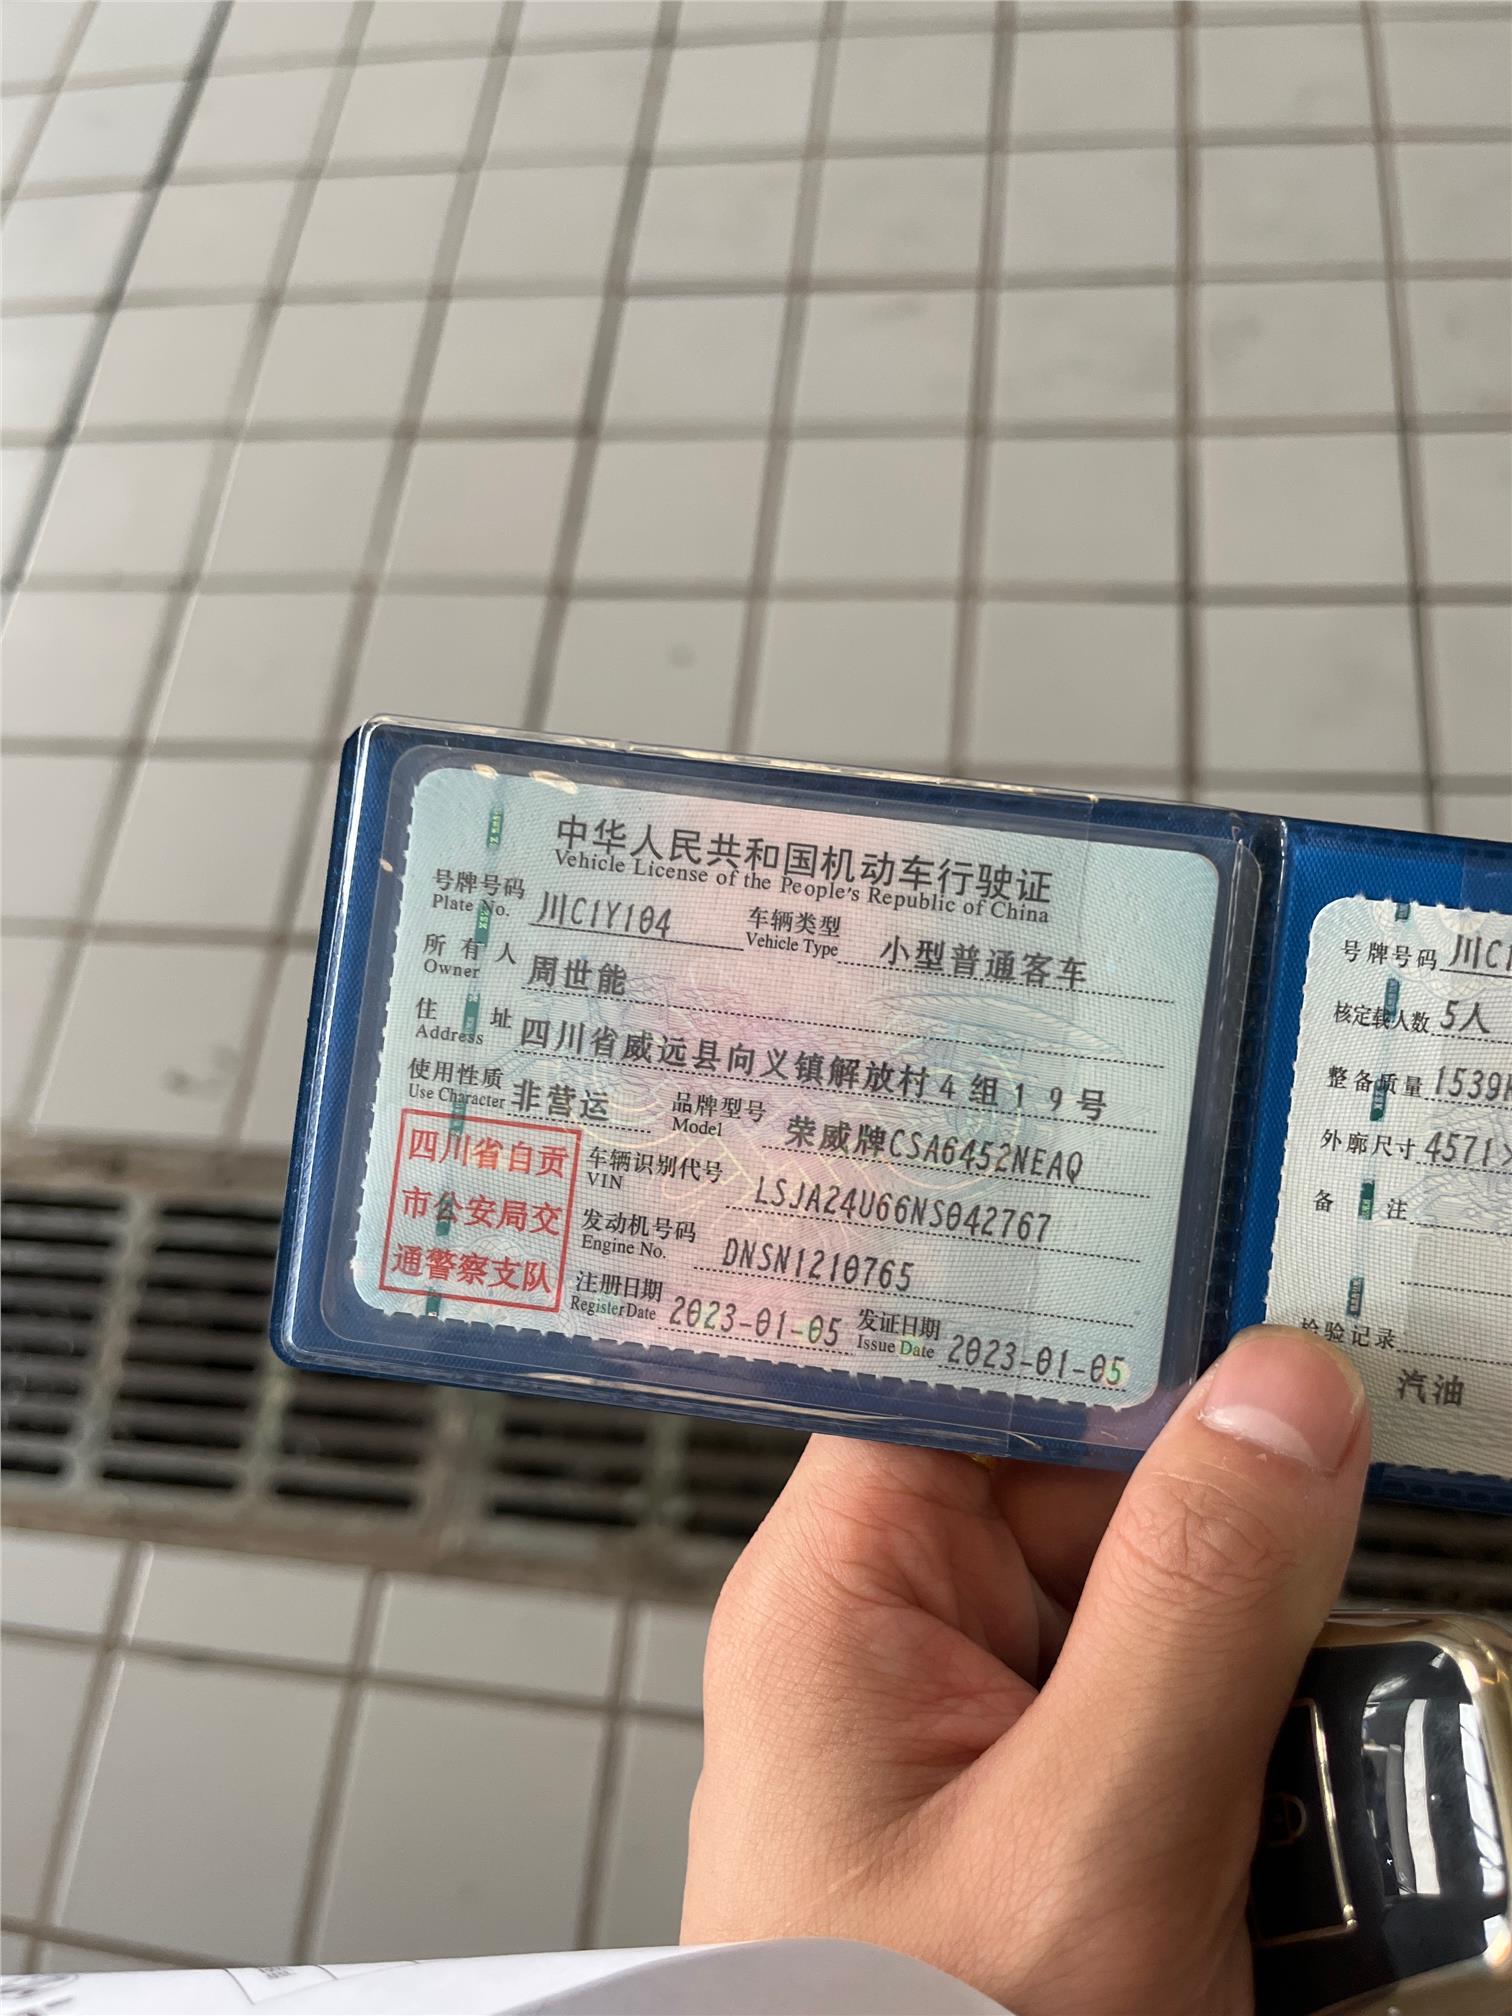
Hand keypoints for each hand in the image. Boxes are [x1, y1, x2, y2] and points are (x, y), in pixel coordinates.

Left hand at [682, 1325, 1368, 2014]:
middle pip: (1106, 1489)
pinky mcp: (1060, 1811)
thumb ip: (1193, 1603)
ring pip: (1175, 1613)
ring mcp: (992, 1729)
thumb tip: (1282, 1392)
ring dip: (1273, 1691)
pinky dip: (1262, 1774)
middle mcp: (907, 1634)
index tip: (1261, 1273)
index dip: (1112, 1315)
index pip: (975, 1366)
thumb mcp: (1087, 1841)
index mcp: (846, 1589)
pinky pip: (1187, 1722)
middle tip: (1334, 1602)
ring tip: (1295, 1824)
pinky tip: (1292, 1871)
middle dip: (1240, 1553)